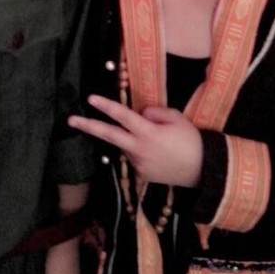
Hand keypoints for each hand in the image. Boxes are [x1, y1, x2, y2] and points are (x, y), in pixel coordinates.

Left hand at [68, 95, 202, 186]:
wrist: (203, 171)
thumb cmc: (190, 140)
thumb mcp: (176, 118)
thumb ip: (153, 112)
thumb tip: (138, 114)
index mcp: (148, 133)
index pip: (123, 116)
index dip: (106, 106)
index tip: (91, 98)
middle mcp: (138, 149)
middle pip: (108, 135)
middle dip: (88, 126)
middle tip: (71, 120)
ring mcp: (138, 164)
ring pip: (126, 145)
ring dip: (132, 139)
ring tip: (161, 143)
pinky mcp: (141, 175)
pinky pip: (134, 156)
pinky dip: (140, 150)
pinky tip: (159, 154)